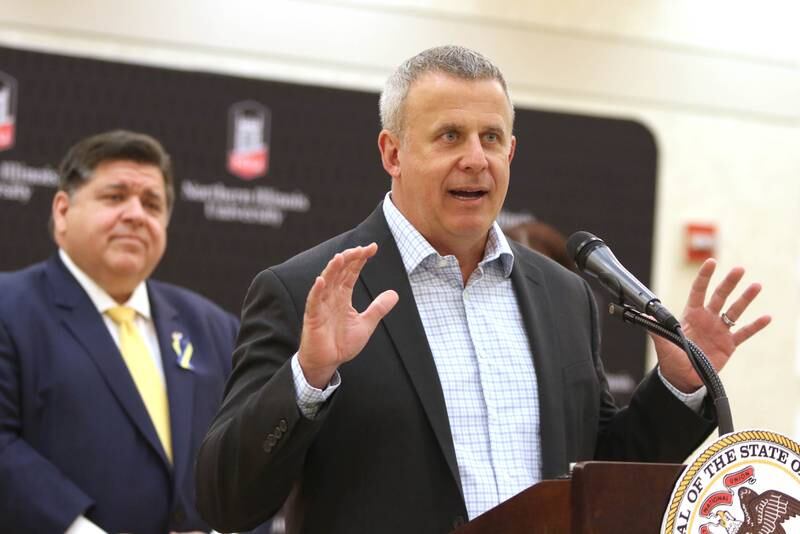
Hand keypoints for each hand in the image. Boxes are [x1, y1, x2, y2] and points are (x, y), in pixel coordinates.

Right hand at [297, 243, 398, 387]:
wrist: (328, 362)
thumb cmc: (342, 343)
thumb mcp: (366, 324)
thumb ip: (378, 308)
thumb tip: (395, 294)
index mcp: (343, 296)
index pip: (351, 273)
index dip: (360, 259)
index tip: (372, 247)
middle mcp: (332, 297)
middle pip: (339, 272)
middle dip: (350, 259)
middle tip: (362, 249)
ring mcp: (321, 305)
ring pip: (326, 282)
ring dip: (333, 269)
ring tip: (341, 257)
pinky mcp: (313, 317)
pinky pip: (314, 301)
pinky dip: (317, 290)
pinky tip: (321, 280)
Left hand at [653, 258, 770, 392]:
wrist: (683, 378)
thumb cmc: (672, 360)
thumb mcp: (663, 344)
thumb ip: (657, 329)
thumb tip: (646, 317)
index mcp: (691, 315)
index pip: (698, 291)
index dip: (704, 277)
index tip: (711, 262)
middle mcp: (707, 319)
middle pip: (719, 296)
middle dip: (729, 283)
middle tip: (739, 269)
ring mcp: (719, 330)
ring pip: (734, 311)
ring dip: (745, 299)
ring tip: (756, 286)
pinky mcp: (729, 344)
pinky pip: (744, 333)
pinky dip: (755, 326)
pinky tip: (766, 317)